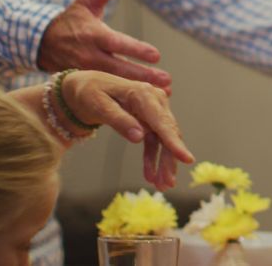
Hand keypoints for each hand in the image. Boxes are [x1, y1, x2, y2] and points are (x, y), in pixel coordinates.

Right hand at [38, 0, 170, 90]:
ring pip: (114, 83)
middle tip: (166, 81)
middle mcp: (89, 55)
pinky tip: (144, 105)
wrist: (42, 41)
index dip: (136, 50)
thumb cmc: (72, 18)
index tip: (156, 55)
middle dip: (142, 76)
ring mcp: (85, 72)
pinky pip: (106, 92)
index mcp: (93, 35)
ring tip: (162, 96)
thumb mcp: (86, 0)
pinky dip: (124, 98)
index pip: (117, 43)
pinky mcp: (84, 83)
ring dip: (137, 90)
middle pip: (119, 68)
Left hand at [60, 70, 193, 189]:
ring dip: (163, 162)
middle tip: (168, 184)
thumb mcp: (98, 105)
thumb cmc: (89, 93)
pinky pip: (155, 141)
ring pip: (164, 140)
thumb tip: (139, 138)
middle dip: (169, 160)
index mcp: (144, 94)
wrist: (84, 87)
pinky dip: (153, 158)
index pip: (162, 122)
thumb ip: (119, 120)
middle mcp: (155, 100)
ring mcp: (154, 110)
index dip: (175, 143)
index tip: (187, 159)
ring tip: (161, 185)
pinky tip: (150, 175)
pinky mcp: (149, 119)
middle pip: (167, 134)